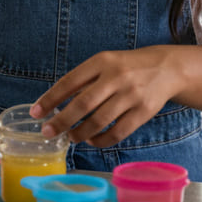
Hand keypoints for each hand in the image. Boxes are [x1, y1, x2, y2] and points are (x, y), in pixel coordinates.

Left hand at [30, 47, 177, 147]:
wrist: (166, 68)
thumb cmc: (127, 67)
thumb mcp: (105, 63)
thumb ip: (83, 80)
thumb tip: (54, 104)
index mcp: (102, 61)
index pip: (70, 82)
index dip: (50, 99)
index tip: (35, 113)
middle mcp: (116, 77)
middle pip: (83, 104)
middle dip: (61, 121)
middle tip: (47, 132)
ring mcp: (131, 95)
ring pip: (99, 121)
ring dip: (79, 133)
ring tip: (70, 137)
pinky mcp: (143, 112)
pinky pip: (117, 132)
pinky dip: (100, 140)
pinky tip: (91, 139)